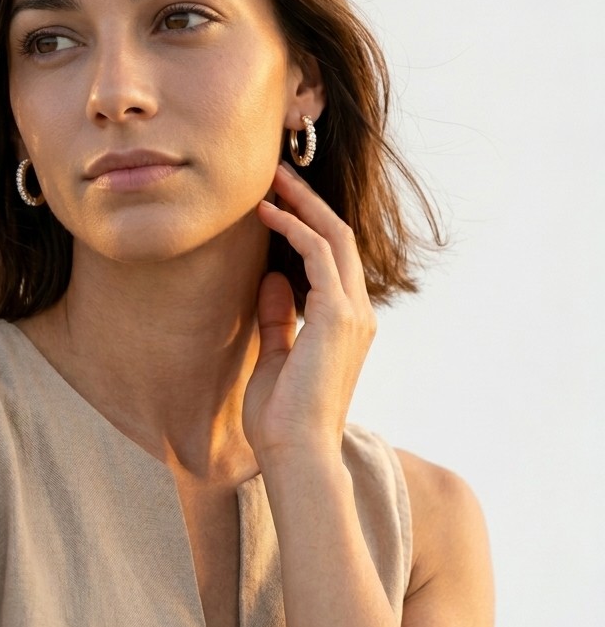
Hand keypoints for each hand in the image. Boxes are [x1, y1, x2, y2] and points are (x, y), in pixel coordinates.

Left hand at [243, 162, 376, 463]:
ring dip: (302, 204)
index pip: (333, 259)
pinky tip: (268, 214)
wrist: (295, 452)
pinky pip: (320, 255)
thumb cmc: (281, 418)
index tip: (277, 201)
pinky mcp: (337, 315)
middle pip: (340, 238)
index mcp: (346, 324)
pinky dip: (295, 229)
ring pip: (334, 238)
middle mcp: (357, 313)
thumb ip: (278, 318)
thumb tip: (271, 280)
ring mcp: (352, 313)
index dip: (308, 224)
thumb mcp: (275, 357)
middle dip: (308, 201)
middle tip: (276, 174)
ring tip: (271, 180)